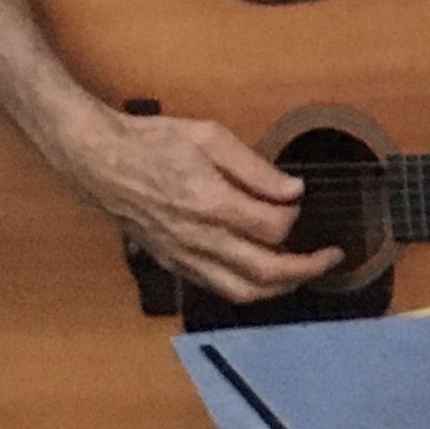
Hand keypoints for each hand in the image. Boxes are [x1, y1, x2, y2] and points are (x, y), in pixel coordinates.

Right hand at [64, 108, 343, 303]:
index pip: (273, 227)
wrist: (97, 160)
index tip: (299, 199)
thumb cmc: (152, 142)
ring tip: (304, 273)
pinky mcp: (173, 263)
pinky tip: (264, 275)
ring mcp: (184, 256)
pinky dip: (248, 288)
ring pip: (241, 291)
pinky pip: (217, 288)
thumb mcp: (209, 137)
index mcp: (210, 203)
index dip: (295, 216)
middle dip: (306, 269)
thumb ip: (255, 168)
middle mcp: (198, 238)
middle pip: (264, 272)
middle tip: (332, 257)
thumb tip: (294, 190)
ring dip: (280, 288)